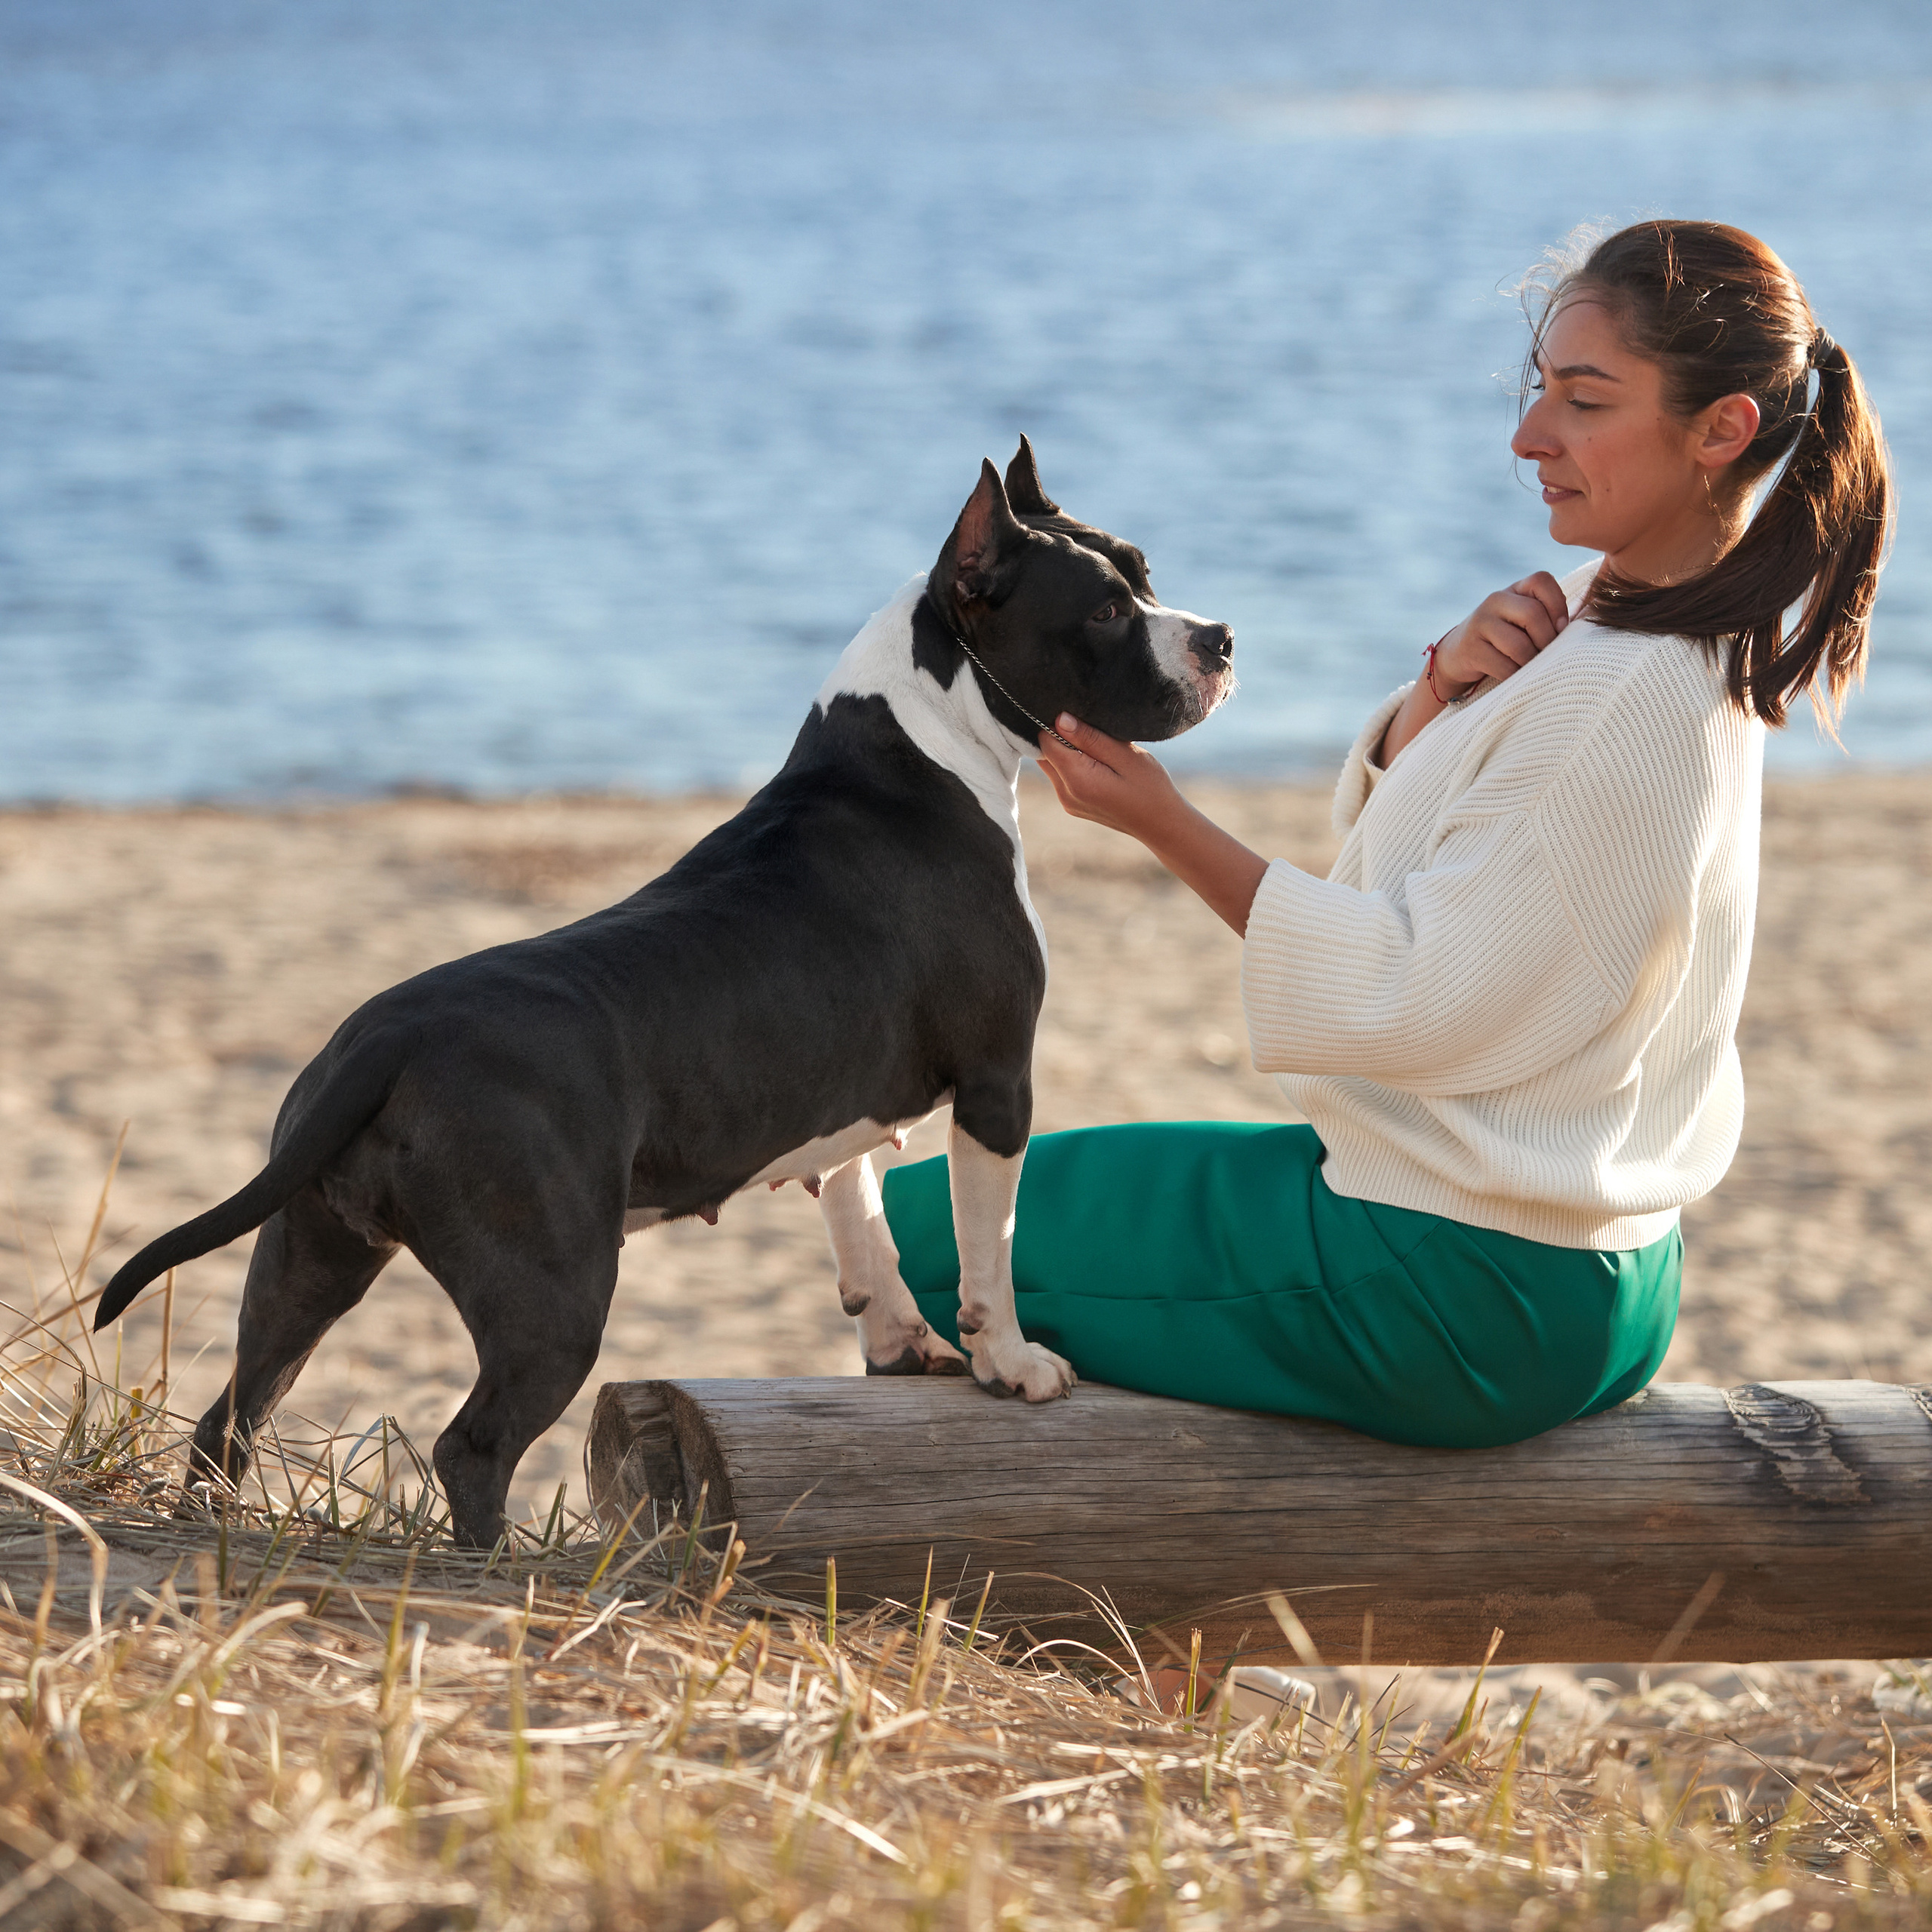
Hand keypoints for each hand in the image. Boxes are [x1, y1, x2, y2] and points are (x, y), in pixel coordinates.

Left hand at [1038, 714, 1267, 936]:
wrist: (1161, 824)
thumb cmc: (1151, 787)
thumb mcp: (1126, 756)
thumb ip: (1091, 738)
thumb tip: (1059, 719)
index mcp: (1077, 780)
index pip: (1045, 741)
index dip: (1055, 723)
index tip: (1076, 714)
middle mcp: (1065, 794)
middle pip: (1044, 753)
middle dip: (1058, 736)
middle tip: (1088, 726)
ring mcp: (1067, 802)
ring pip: (1050, 764)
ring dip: (1065, 749)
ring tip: (1095, 743)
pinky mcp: (1072, 804)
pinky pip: (1061, 776)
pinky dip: (1071, 763)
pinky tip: (1095, 760)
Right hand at [1432, 571, 1569, 695]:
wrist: (1459, 655)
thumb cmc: (1505, 639)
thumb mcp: (1524, 621)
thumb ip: (1549, 617)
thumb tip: (1578, 625)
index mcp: (1514, 590)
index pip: (1541, 580)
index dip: (1557, 604)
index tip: (1561, 628)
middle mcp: (1495, 600)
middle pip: (1532, 614)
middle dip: (1546, 640)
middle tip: (1546, 655)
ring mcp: (1480, 623)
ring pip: (1519, 645)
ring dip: (1531, 662)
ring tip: (1531, 667)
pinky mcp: (1471, 649)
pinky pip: (1504, 666)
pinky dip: (1515, 675)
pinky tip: (1514, 676)